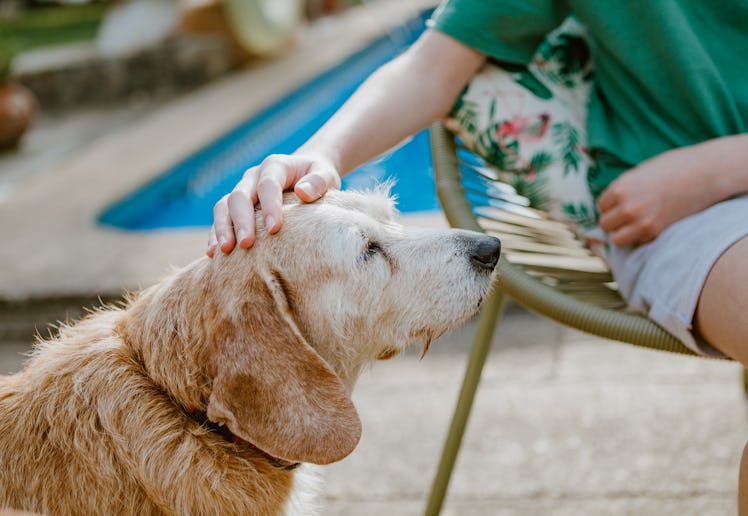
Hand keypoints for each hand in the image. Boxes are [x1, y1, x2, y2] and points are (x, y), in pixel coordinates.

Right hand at [207, 153, 340, 256]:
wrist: (305, 174)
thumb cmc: (317, 178)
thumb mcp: (325, 174)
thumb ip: (318, 181)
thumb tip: (303, 192)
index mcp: (275, 166)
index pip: (268, 184)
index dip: (269, 205)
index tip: (275, 228)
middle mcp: (253, 177)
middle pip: (240, 196)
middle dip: (241, 220)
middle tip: (246, 244)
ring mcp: (242, 191)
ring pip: (223, 206)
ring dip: (222, 228)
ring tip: (225, 251)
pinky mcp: (235, 207)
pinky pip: (220, 218)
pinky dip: (215, 235)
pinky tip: (214, 255)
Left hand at [597, 145, 717, 246]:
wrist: (706, 173)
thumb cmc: (674, 167)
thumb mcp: (640, 172)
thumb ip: (624, 189)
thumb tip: (610, 204)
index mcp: (621, 188)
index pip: (601, 206)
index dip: (610, 205)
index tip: (620, 204)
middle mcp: (628, 207)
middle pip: (605, 224)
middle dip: (614, 221)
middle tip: (627, 216)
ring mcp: (642, 223)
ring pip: (616, 240)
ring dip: (622, 234)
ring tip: (634, 225)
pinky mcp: (657, 233)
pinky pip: (637, 242)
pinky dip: (640, 237)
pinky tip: (652, 225)